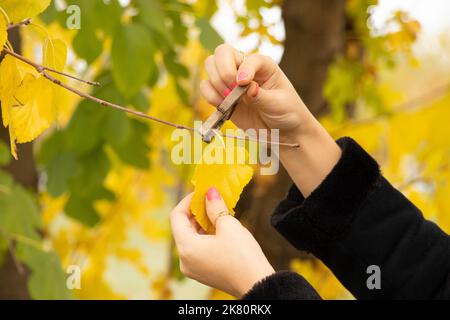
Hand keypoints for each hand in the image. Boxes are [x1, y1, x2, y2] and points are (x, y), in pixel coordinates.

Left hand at [170, 188, 274, 297]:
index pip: (177, 216)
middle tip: (211, 198)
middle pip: (183, 227)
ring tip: (218, 210)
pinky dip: (206, 235)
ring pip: (191, 238)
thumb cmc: (243, 256)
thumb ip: (215, 207)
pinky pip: (198, 248)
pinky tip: (220, 226)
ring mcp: (193, 268)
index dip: (188, 200)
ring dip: (202, 222)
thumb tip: (210, 192)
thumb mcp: (229, 226)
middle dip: (196, 211)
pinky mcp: (203, 271)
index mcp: (186, 248)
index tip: (201, 191)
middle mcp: (185, 260)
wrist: (257, 285)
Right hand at [200, 44, 314, 141]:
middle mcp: (244, 68)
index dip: (243, 69)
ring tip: (229, 100)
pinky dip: (209, 96)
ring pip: (210, 66)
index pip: (247, 58)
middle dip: (223, 72)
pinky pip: (206, 88)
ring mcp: (231, 81)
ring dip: (215, 84)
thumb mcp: (278, 104)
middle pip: (221, 53)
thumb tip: (246, 87)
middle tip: (233, 91)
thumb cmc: (286, 112)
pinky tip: (223, 107)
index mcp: (262, 64)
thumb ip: (261, 96)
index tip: (244, 84)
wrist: (282, 131)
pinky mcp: (222, 96)